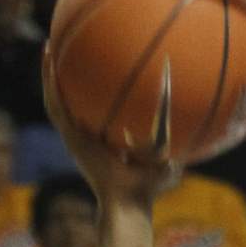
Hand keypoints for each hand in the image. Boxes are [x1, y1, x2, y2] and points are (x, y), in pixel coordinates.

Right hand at [43, 48, 176, 207]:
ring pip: (55, 98)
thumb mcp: (166, 154)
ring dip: (49, 74)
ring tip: (49, 46)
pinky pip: (57, 106)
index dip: (89, 91)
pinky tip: (51, 64)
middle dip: (64, 75)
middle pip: (70, 99)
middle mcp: (84, 136)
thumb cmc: (150, 185)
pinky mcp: (70, 138)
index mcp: (102, 140)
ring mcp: (74, 137)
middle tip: (63, 49)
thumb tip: (196, 112)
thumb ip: (175, 135)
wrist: (129, 200)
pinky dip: (51, 85)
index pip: (92, 110)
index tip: (92, 68)